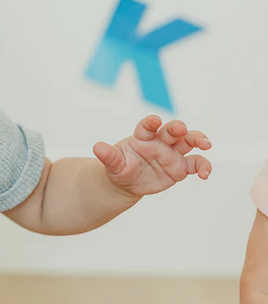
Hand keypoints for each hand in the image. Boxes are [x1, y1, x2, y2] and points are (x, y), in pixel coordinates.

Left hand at [93, 115, 212, 197]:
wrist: (127, 183)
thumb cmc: (119, 168)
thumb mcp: (113, 163)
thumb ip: (108, 156)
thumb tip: (97, 147)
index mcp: (142, 137)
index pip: (148, 126)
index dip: (151, 122)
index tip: (155, 121)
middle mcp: (160, 141)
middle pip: (172, 130)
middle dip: (177, 128)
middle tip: (181, 129)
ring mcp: (172, 153)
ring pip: (189, 141)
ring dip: (198, 139)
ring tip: (206, 144)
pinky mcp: (181, 167)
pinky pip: (196, 164)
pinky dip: (204, 166)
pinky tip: (205, 174)